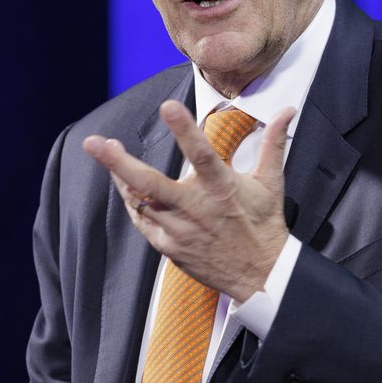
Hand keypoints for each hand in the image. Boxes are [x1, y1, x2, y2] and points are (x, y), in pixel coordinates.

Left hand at [80, 101, 292, 300]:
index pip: (201, 154)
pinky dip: (133, 203)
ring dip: (119, 177)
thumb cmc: (264, 226)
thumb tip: (286, 110)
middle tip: (95, 143)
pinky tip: (124, 185)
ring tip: (105, 151)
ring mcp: (179, 230)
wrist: (260, 276)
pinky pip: (143, 221)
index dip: (184, 129)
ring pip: (139, 202)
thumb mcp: (271, 183)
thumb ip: (272, 143)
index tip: (168, 105)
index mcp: (221, 189)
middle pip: (149, 184)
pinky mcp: (170, 248)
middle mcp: (196, 209)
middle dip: (118, 162)